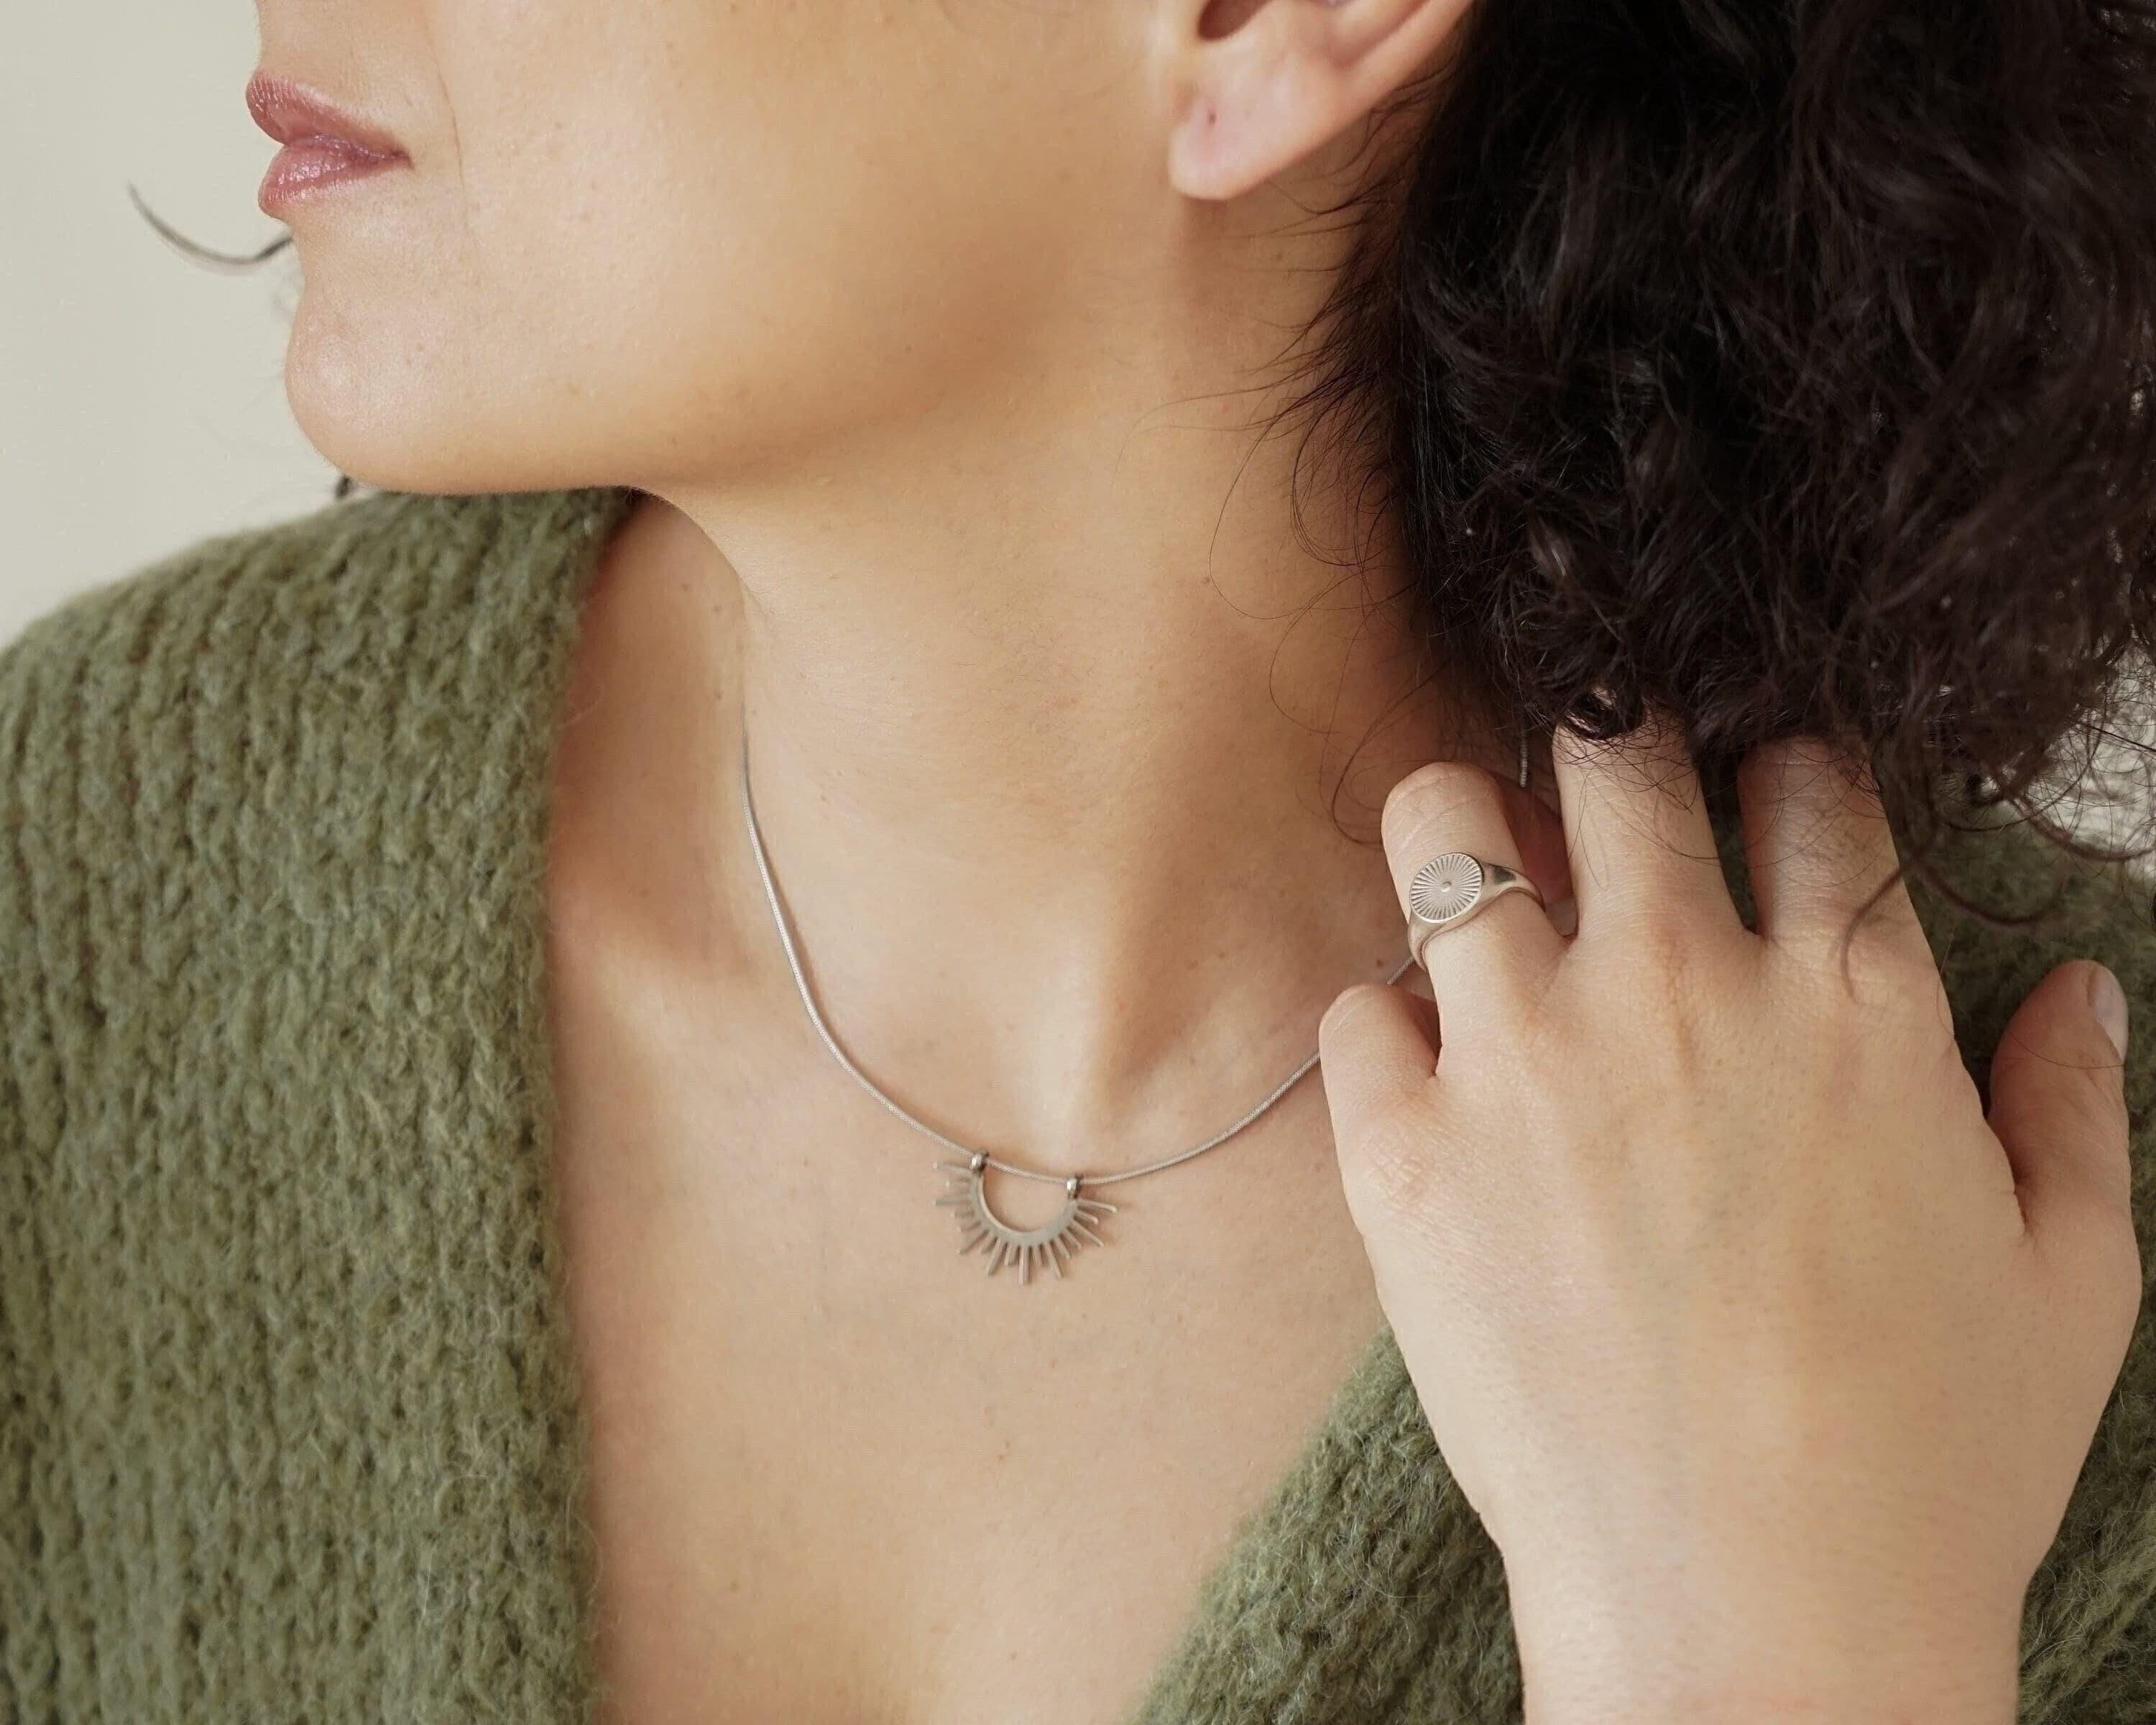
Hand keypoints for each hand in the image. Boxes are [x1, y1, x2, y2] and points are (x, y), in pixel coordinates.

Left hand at [1315, 705, 2143, 1724]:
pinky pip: (1355, 1005)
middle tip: (1595, 791)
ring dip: (1457, 831)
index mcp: (1852, 999)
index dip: (1781, 776)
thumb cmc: (1928, 1464)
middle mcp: (1682, 991)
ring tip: (1471, 876)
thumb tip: (2079, 986)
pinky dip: (1381, 1021)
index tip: (1756, 810)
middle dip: (1608, 741)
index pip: (1807, 786)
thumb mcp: (2069, 1279)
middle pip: (1616, 753)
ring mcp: (1527, 1061)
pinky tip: (1419, 1072)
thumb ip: (2071, 1106)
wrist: (1755, 1615)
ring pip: (1446, 826)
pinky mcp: (1405, 1153)